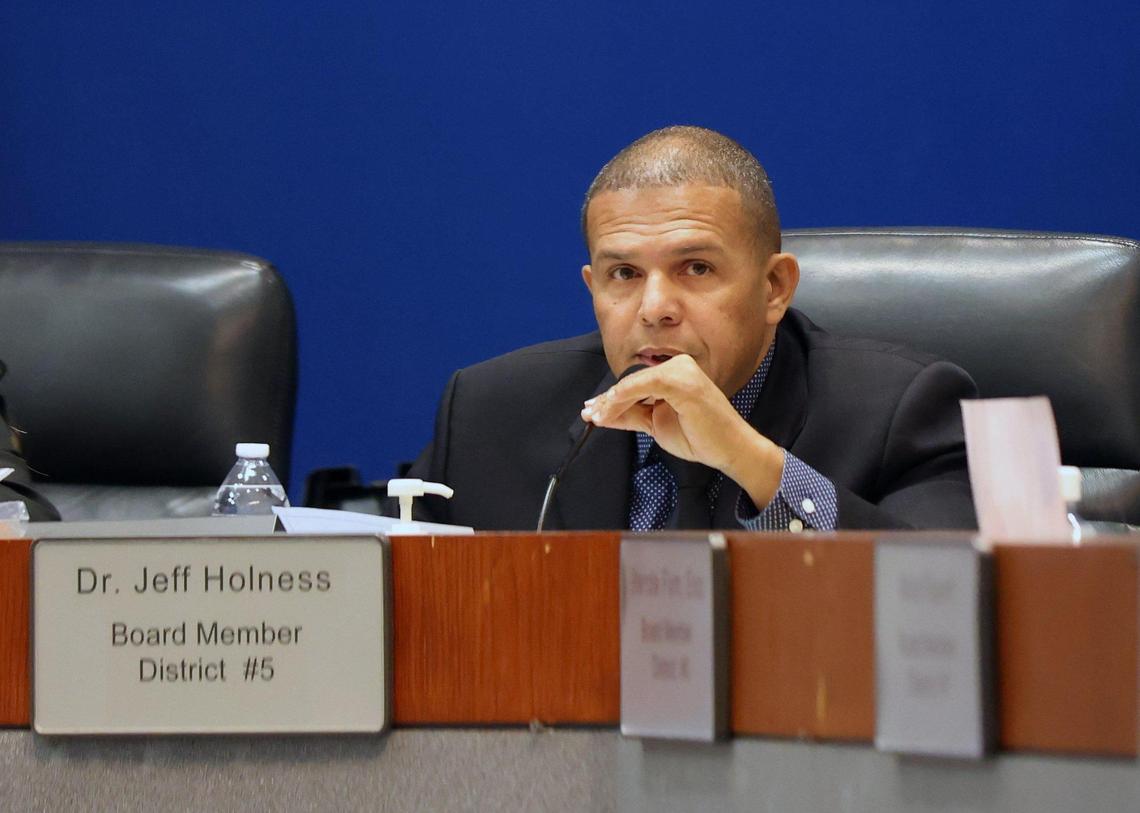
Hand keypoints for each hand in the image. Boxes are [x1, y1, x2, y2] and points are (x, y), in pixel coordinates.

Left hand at [581, 355, 784, 507]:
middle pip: (632, 382)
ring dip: (611, 402)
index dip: (612, 398)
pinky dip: (623, 397)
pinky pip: (644, 384)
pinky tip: (608, 411)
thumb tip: (604, 414)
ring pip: (634, 383)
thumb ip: (632, 415)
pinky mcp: (682, 381)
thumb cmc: (700, 437)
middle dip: (607, 400)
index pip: (636, 383)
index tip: (593, 410)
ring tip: (596, 417)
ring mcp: (682, 371)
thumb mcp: (657, 424)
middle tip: (589, 414)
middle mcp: (679, 366)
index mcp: (675, 372)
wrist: (730, 450)